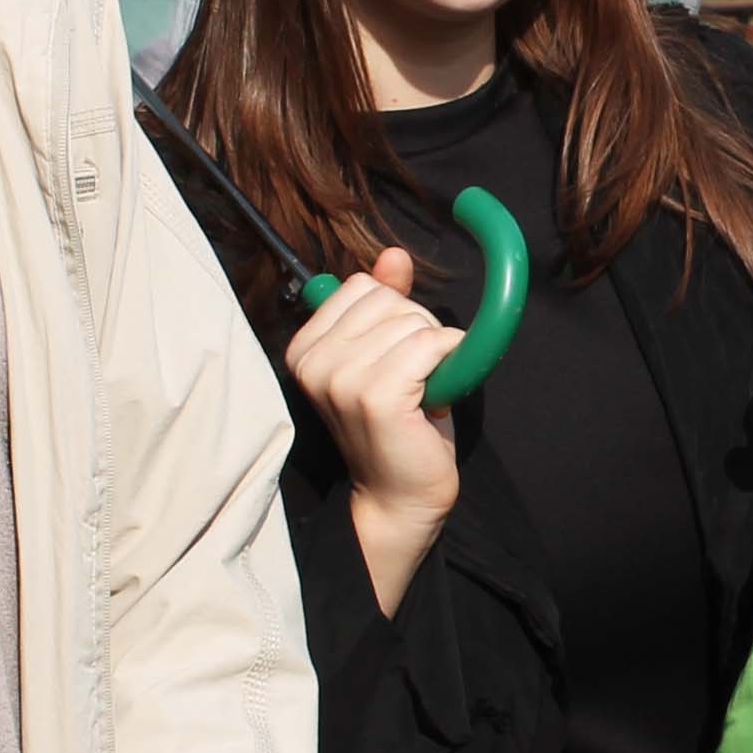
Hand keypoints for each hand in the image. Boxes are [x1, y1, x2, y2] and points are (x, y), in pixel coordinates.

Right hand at [285, 246, 458, 612]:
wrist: (399, 496)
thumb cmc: (398, 428)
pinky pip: (431, 344)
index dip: (395, 315)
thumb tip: (394, 256)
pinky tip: (434, 396)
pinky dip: (448, 361)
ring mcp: (341, 378)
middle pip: (390, 300)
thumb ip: (386, 304)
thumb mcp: (389, 355)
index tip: (393, 359)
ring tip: (419, 395)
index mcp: (304, 347)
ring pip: (413, 322)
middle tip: (412, 381)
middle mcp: (313, 360)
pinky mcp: (376, 396)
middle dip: (417, 331)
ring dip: (434, 353)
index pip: (362, 286)